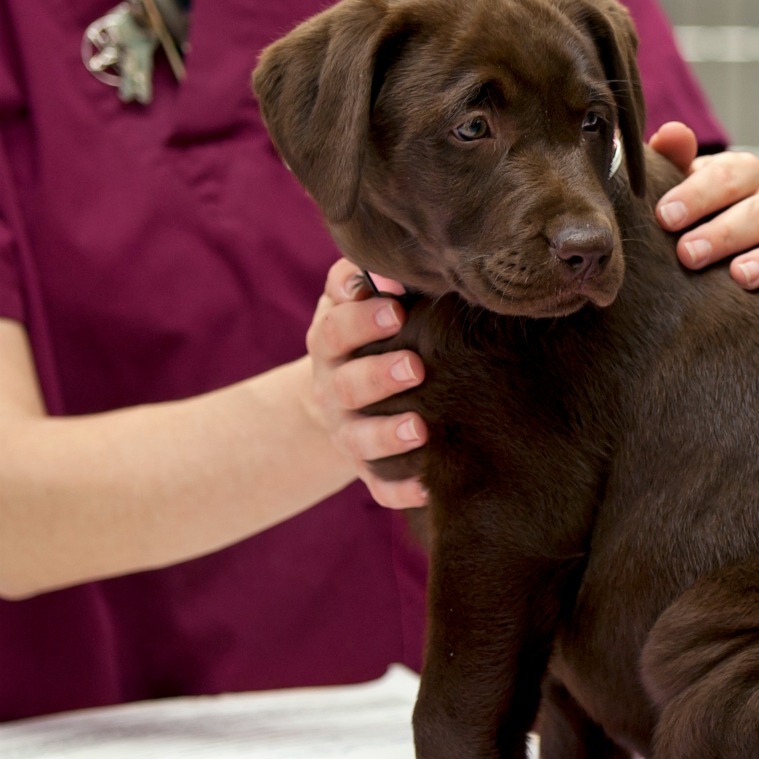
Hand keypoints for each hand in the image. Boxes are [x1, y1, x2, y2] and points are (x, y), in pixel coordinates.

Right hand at [305, 258, 427, 508]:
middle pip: (350, 385)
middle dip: (380, 376)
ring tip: (421, 428)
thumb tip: (387, 267)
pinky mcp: (368, 470)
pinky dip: (400, 491)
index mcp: (330, 344)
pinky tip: (427, 487)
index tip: (396, 308)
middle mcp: (335, 391)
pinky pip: (380, 487)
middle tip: (415, 367)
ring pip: (361, 439)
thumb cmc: (364, 334)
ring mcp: (349, 433)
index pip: (337, 329)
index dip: (362, 320)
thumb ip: (359, 278)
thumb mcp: (350, 300)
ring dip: (388, 435)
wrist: (341, 397)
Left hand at [648, 122, 758, 308]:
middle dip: (725, 232)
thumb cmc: (689, 217)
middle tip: (687, 254)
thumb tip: (672, 134)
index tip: (665, 217)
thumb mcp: (676, 186)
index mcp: (745, 176)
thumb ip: (673, 162)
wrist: (711, 254)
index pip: (732, 173)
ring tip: (740, 277)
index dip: (699, 193)